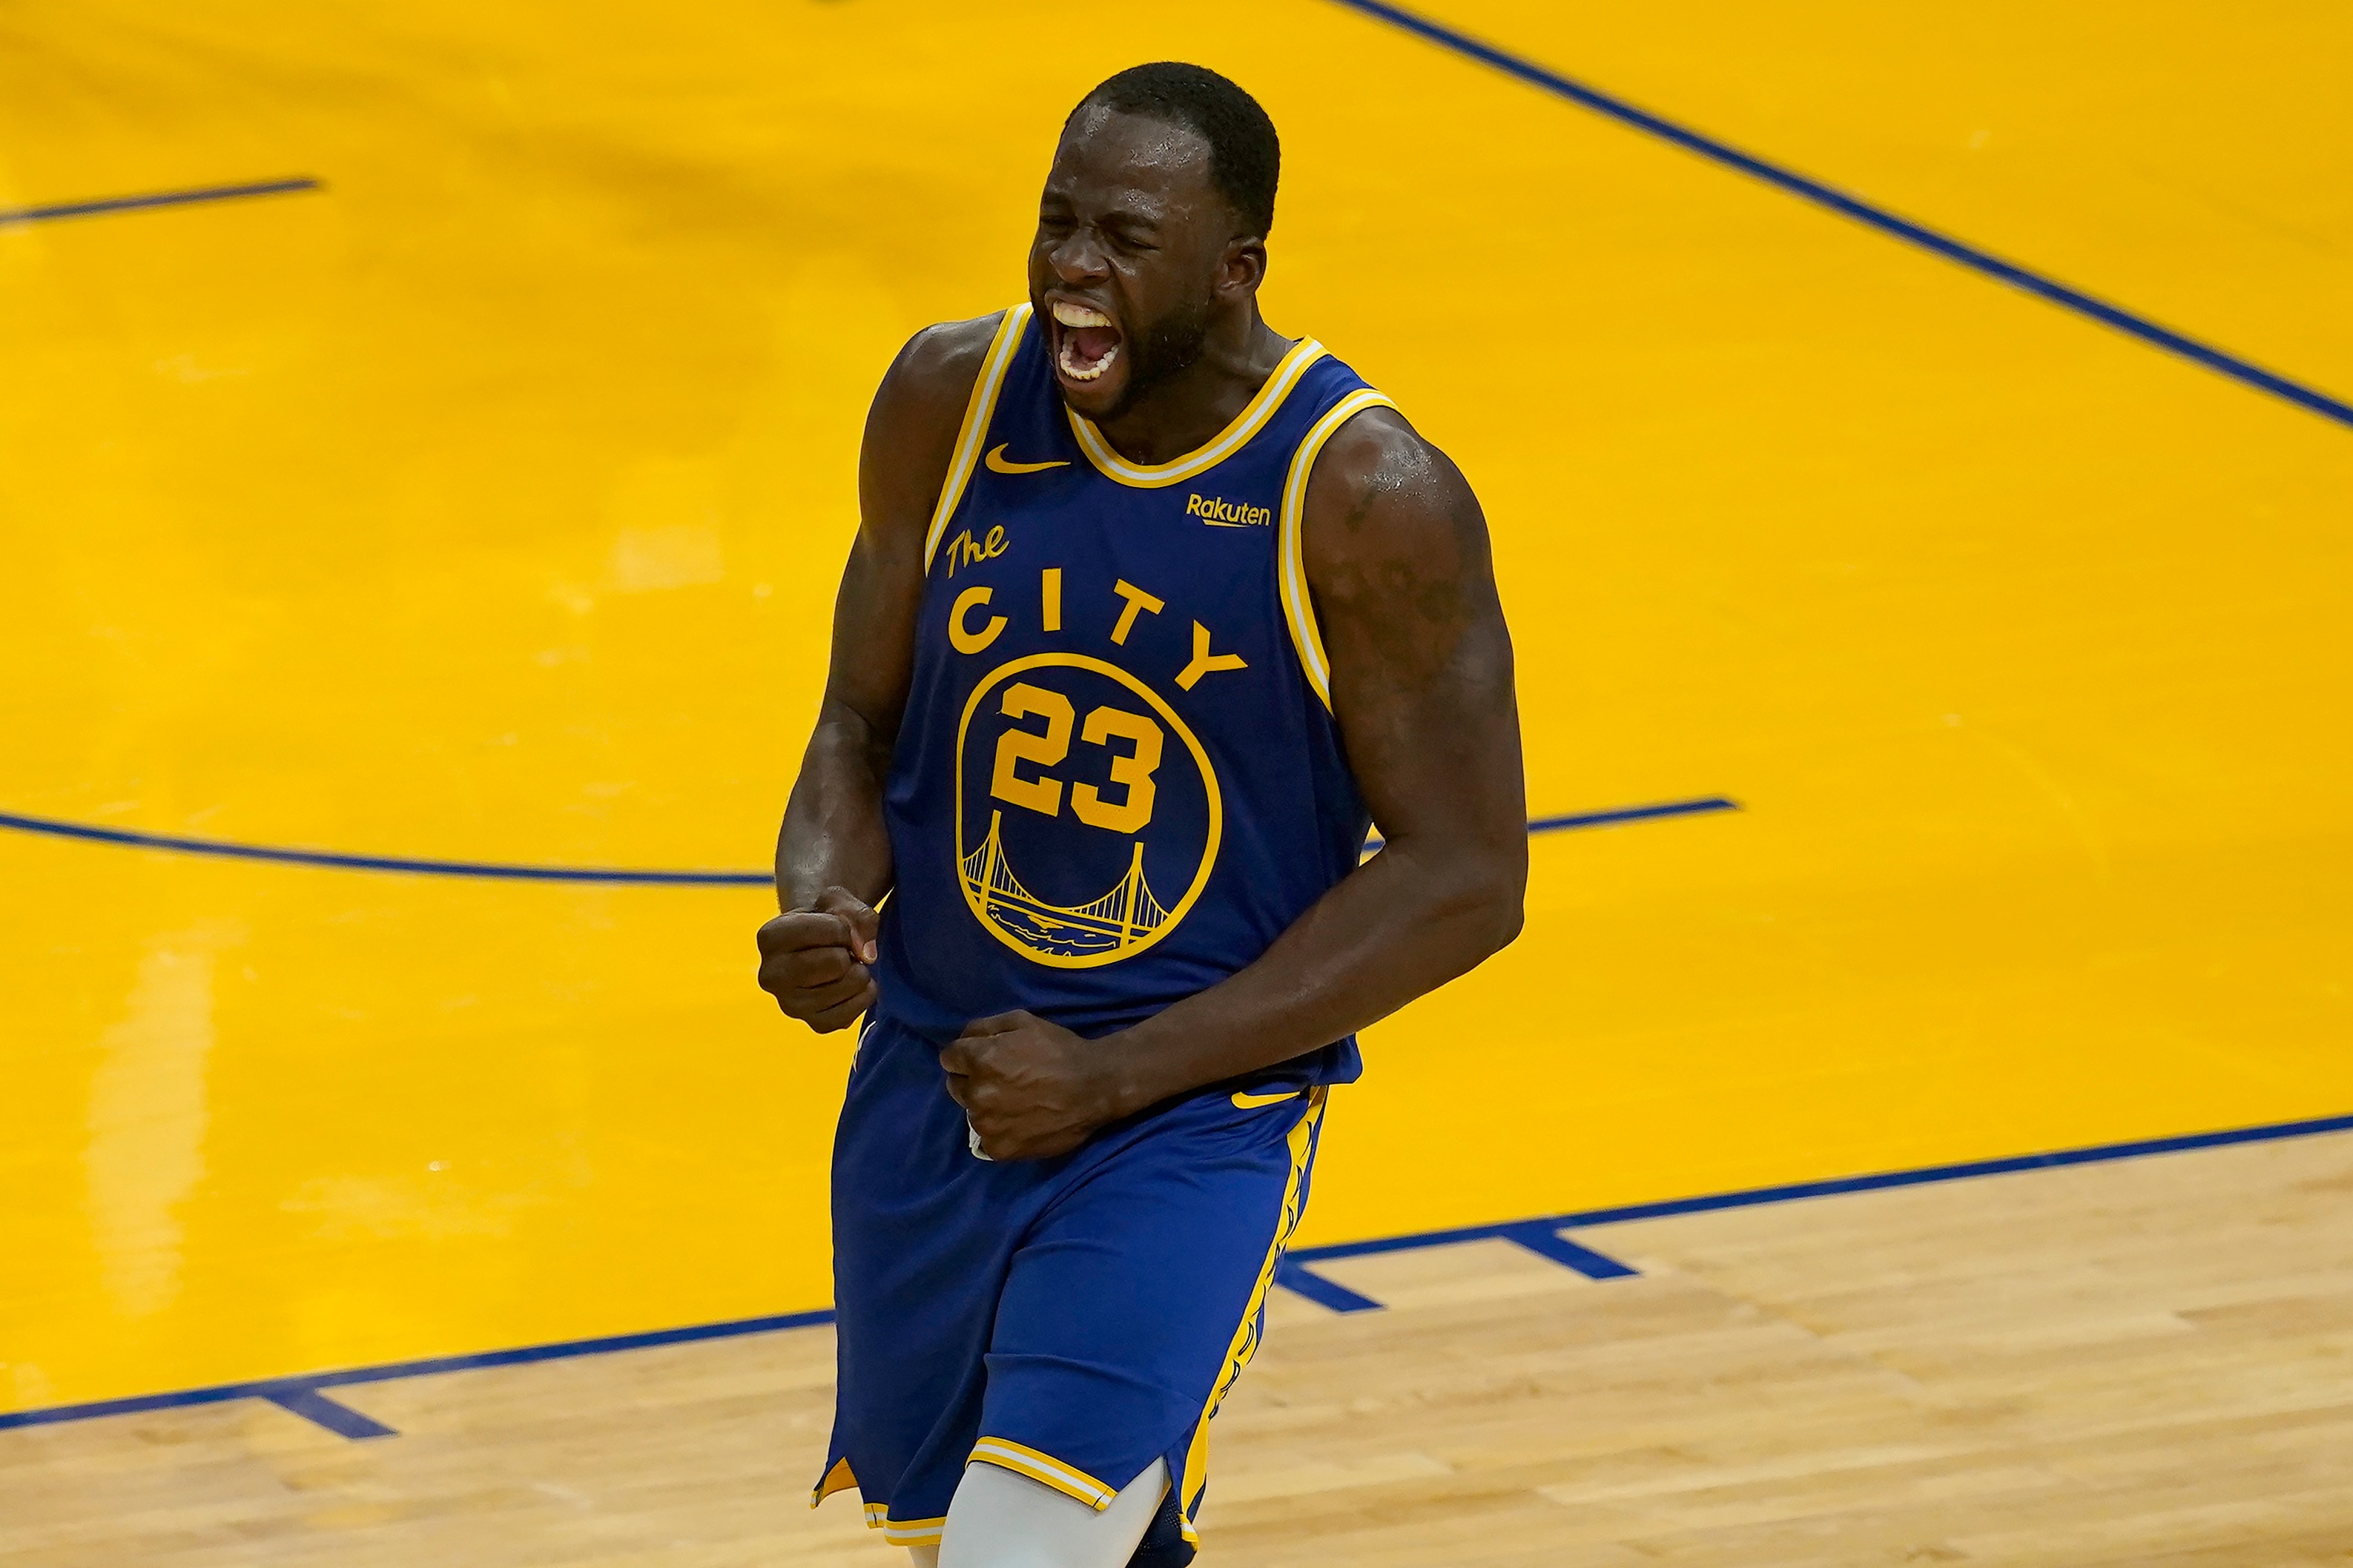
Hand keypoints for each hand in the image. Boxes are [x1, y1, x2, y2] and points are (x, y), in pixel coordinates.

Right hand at [755, 887, 879, 1031]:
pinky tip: (852, 985)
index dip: (846, 926)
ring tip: (845, 967)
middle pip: (836, 962)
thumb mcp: (840, 901)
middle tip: (840, 951)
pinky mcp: (813, 1023)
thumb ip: (859, 916)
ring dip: (859, 973)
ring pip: (848, 987)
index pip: (832, 929)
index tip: (836, 929)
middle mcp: (770, 976)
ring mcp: (790, 1004)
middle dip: (850, 952)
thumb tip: (867, 956)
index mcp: (769, 937)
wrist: (819, 944)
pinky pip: (853, 1013)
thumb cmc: (826, 918)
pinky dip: (863, 996)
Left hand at [940, 1011, 1132, 1160]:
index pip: (948, 1058)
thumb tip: (962, 1039)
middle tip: (1002, 1080)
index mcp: (980, 1059)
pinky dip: (999, 1130)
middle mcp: (977, 1093)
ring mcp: (987, 1124)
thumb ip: (984, 1027)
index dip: (965, 1056)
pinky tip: (1020, 1121)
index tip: (983, 1058)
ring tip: (1015, 1102)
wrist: (1094, 1088)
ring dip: (986, 1107)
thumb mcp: (1023, 1022)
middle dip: (973, 1080)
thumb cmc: (1060, 1050)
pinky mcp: (1000, 1148)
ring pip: (971, 1113)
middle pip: (955, 1086)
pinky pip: (986, 1138)